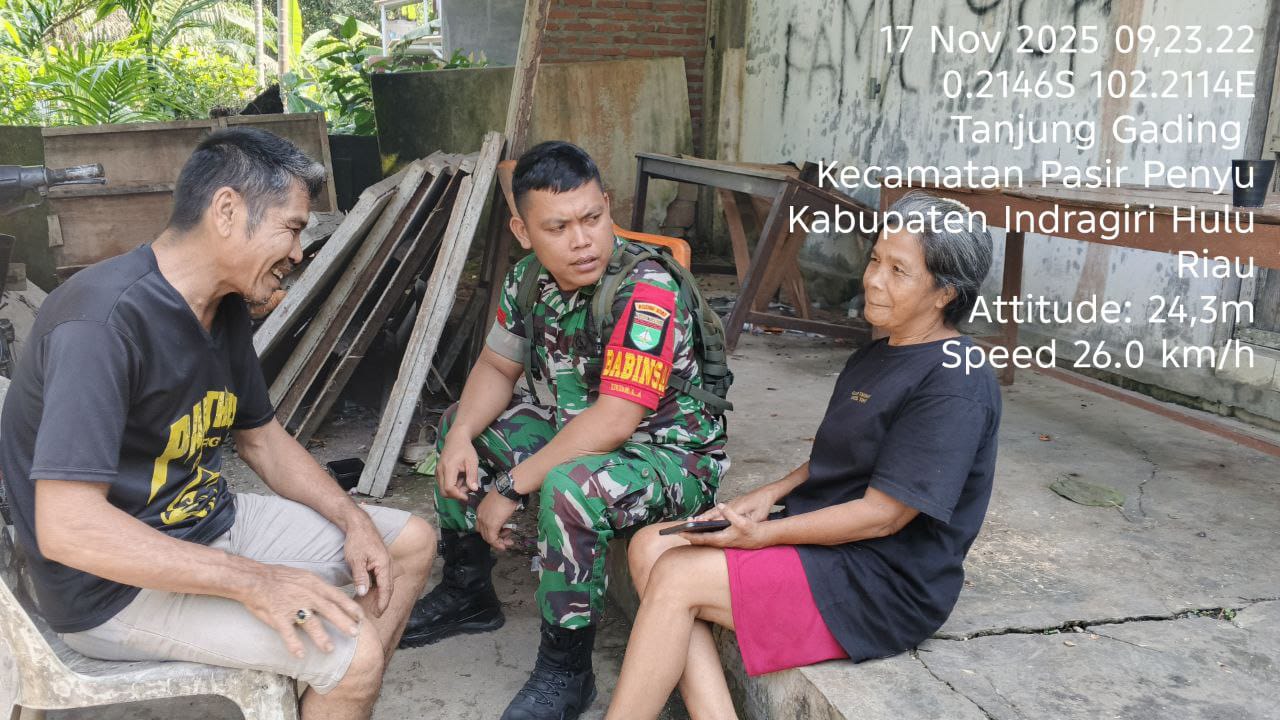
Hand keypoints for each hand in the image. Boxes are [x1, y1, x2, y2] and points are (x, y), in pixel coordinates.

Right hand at [239, 563, 363, 658]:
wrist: (254, 578)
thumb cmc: (279, 577)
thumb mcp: (304, 576)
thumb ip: (318, 586)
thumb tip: (333, 596)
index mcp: (314, 584)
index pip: (337, 596)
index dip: (350, 607)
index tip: (361, 617)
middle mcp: (306, 594)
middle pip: (329, 610)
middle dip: (344, 623)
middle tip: (355, 634)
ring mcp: (292, 605)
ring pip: (311, 623)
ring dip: (322, 637)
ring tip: (330, 649)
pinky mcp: (278, 615)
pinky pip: (287, 632)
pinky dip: (294, 644)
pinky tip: (300, 654)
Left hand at [343, 510, 394, 615]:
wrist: (359, 524)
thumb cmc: (357, 540)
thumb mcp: (355, 559)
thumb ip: (360, 577)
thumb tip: (363, 593)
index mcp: (384, 564)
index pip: (386, 588)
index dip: (383, 602)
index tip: (379, 613)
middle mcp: (388, 564)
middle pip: (388, 586)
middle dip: (383, 601)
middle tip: (376, 614)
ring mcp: (385, 562)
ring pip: (385, 582)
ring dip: (381, 593)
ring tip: (373, 605)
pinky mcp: (381, 560)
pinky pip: (382, 576)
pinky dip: (378, 586)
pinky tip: (370, 591)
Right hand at [438, 432, 479, 500]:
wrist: (456, 439)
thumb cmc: (465, 449)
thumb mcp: (472, 462)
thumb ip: (472, 476)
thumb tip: (474, 490)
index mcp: (448, 468)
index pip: (448, 488)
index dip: (458, 495)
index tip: (468, 496)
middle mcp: (440, 471)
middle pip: (444, 492)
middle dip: (456, 494)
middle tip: (467, 487)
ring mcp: (437, 472)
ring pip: (443, 489)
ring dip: (454, 490)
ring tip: (465, 480)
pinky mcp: (438, 472)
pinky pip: (442, 484)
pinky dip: (452, 485)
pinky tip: (459, 478)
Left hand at [476, 491, 518, 550]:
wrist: (507, 490)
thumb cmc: (505, 494)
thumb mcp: (498, 505)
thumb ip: (497, 514)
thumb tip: (502, 520)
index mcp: (480, 511)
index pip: (481, 526)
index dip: (491, 532)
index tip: (501, 533)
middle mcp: (479, 517)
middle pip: (484, 533)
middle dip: (496, 538)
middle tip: (506, 539)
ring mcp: (484, 522)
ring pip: (488, 538)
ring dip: (499, 541)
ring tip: (508, 541)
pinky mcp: (491, 526)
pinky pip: (492, 539)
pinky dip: (498, 544)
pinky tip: (504, 546)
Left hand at [683, 503, 771, 549]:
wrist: (760, 538)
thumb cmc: (751, 530)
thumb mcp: (742, 521)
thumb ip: (731, 513)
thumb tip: (721, 506)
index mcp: (721, 539)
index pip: (702, 539)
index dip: (690, 535)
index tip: (680, 532)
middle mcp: (719, 542)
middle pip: (700, 541)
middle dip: (689, 535)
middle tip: (678, 530)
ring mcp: (721, 542)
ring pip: (703, 540)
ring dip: (694, 535)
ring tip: (684, 529)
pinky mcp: (723, 540)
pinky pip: (708, 538)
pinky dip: (701, 534)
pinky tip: (697, 529)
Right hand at [695, 482, 779, 522]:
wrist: (767, 492)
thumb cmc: (763, 504)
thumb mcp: (758, 516)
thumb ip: (746, 520)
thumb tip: (734, 525)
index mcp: (736, 508)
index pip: (719, 516)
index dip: (707, 521)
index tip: (697, 524)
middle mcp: (731, 504)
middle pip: (713, 512)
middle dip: (701, 518)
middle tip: (689, 523)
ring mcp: (731, 502)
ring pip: (715, 509)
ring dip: (704, 515)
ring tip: (693, 521)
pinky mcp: (732, 502)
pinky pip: (718, 508)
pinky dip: (710, 513)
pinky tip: (706, 517)